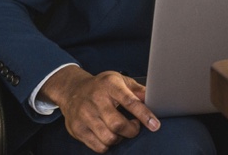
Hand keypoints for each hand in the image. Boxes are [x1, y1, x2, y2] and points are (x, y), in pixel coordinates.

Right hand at [39, 65, 159, 152]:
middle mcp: (96, 100)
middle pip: (118, 124)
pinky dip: (108, 145)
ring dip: (121, 138)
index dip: (144, 114)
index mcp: (110, 86)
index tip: (155, 124)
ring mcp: (85, 116)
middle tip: (135, 126)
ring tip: (122, 130)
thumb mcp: (120, 80)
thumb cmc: (101, 86)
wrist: (72, 90)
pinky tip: (110, 135)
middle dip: (132, 130)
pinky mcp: (77, 129)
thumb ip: (138, 90)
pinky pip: (98, 146)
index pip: (130, 102)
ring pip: (108, 138)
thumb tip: (154, 98)